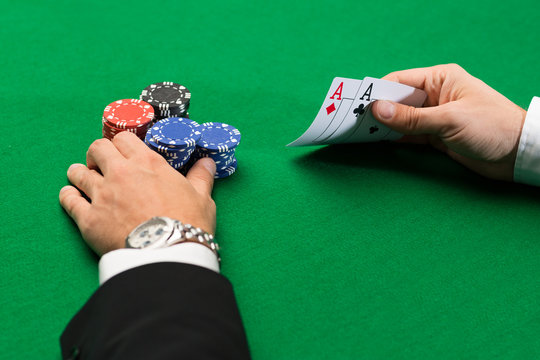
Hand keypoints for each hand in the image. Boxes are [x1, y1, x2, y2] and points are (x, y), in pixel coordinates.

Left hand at [59, 132, 216, 255]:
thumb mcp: (202, 197)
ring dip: (79, 172)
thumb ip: (201, 177)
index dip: (121, 144)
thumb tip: (208, 162)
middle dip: (98, 153)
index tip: (122, 151)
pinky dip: (68, 195)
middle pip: (97, 148)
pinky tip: (70, 195)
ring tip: (81, 176)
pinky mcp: (88, 219)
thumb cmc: (188, 224)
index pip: (124, 138)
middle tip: (102, 163)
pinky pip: (69, 200)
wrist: (168, 254)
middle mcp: (121, 173)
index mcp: (147, 163)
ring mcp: (102, 195)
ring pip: (78, 172)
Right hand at [371, 64, 526, 180]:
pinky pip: (407, 134)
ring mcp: (433, 116)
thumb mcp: (448, 120)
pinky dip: (393, 138)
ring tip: (359, 132)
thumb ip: (411, 118)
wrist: (517, 155)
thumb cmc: (491, 126)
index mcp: (440, 79)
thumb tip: (377, 110)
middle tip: (353, 120)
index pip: (400, 81)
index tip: (357, 105)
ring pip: (400, 119)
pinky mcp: (434, 136)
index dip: (377, 93)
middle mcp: (434, 95)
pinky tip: (377, 141)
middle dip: (377, 110)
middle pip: (397, 100)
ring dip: (383, 126)